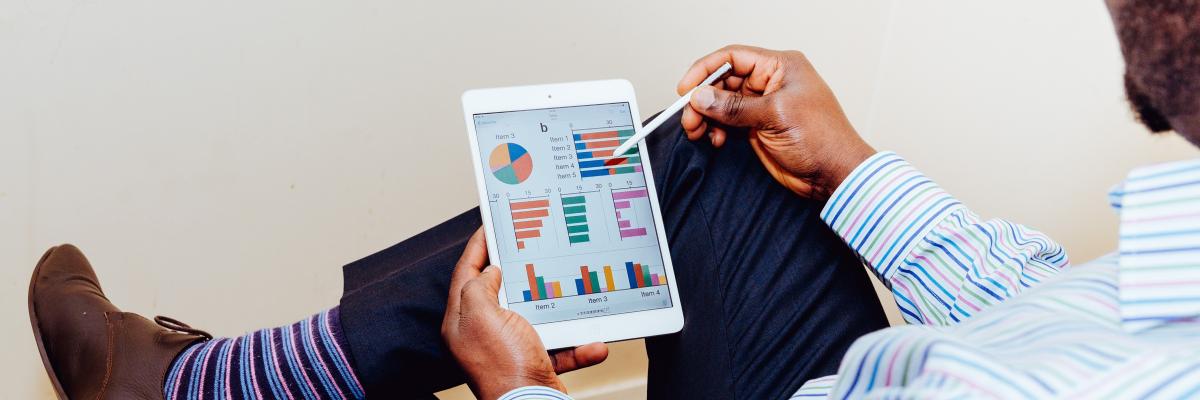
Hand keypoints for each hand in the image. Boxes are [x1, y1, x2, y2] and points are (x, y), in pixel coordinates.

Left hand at [442, 229, 608, 399]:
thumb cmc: (504, 366)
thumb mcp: (483, 316)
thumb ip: (480, 287)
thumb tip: (490, 272)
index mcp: (463, 321)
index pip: (465, 273)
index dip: (477, 247)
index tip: (489, 226)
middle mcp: (483, 335)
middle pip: (500, 292)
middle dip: (519, 270)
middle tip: (530, 246)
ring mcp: (510, 349)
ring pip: (535, 317)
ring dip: (558, 309)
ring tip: (569, 290)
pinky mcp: (535, 364)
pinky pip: (560, 346)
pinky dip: (578, 345)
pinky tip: (593, 342)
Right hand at [678, 45, 876, 198]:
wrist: (834, 174)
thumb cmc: (822, 139)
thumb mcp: (775, 115)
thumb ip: (734, 107)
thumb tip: (701, 97)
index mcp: (780, 66)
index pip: (733, 57)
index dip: (706, 70)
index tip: (686, 89)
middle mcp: (770, 82)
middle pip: (723, 81)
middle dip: (703, 99)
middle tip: (690, 117)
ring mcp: (763, 105)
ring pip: (722, 103)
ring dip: (706, 116)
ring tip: (698, 131)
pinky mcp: (758, 127)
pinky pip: (727, 122)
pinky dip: (716, 129)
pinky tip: (716, 140)